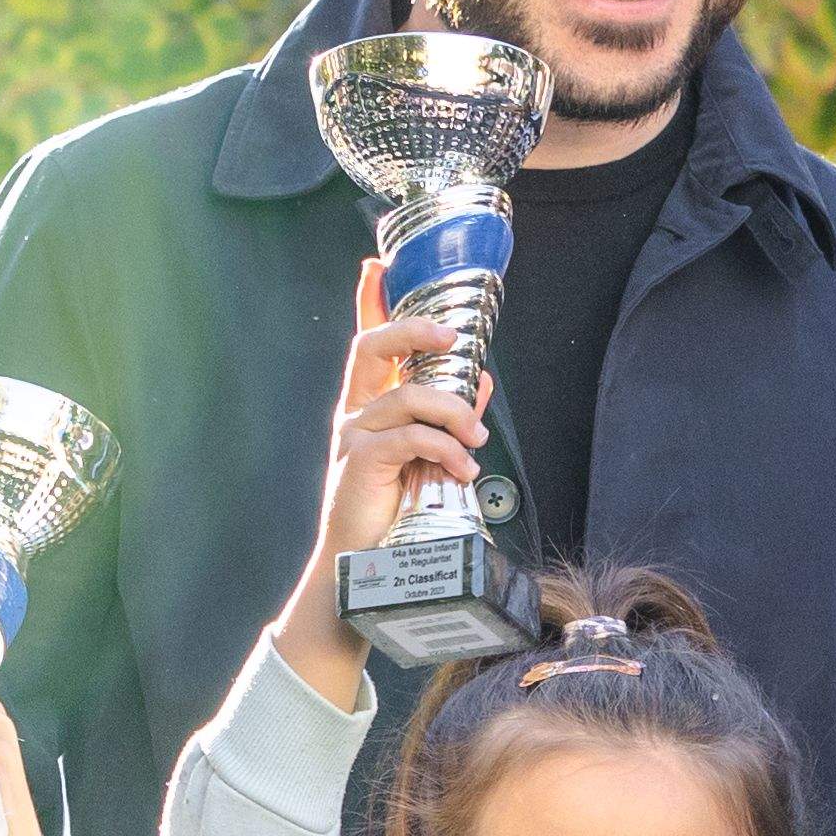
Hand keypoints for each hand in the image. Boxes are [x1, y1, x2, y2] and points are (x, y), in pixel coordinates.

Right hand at [268, 270, 481, 705]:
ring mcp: (351, 435)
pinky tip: (459, 471)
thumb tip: (484, 380)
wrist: (364, 571)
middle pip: (372, 347)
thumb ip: (452, 418)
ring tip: (475, 443)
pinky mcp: (358, 463)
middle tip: (454, 338)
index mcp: (368, 405)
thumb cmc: (394, 514)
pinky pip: (410, 437)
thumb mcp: (430, 458)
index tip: (374, 263)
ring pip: (406, 396)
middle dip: (415, 330)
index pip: (366, 342)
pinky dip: (445, 449)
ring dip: (453, 413)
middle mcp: (354, 412)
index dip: (369, 301)